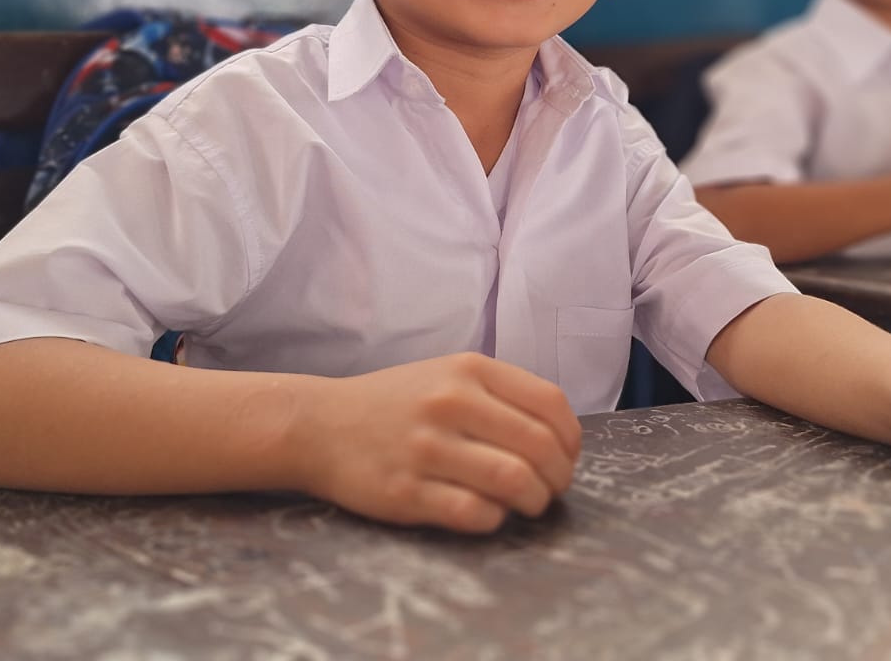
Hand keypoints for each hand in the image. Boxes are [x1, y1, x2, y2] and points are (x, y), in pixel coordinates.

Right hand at [295, 352, 581, 532]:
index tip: (566, 457)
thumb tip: (560, 439)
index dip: (571, 439)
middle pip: (539, 446)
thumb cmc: (395, 403)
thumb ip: (500, 396)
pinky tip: (488, 514)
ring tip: (526, 504)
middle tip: (551, 489)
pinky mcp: (407, 491)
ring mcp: (427, 447)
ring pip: (514, 481)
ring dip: (534, 501)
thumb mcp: (448, 375)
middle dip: (558, 476)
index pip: (550, 403)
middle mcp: (451, 403)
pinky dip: (494, 519)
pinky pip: (475, 514)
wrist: (319, 425)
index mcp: (468, 370)